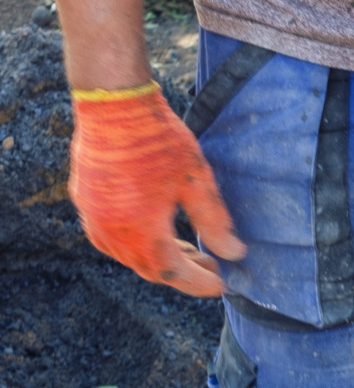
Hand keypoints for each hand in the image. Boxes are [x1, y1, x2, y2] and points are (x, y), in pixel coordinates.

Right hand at [68, 83, 243, 296]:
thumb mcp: (197, 182)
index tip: (221, 284)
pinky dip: (136, 244)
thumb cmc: (158, 139)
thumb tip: (234, 254)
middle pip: (149, 268)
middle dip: (182, 273)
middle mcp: (110, 229)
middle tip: (211, 267)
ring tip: (189, 250)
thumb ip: (215, 223)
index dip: (198, 283)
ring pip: (128, 255)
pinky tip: (156, 234)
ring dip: (159, 259)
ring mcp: (92, 215)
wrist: (113, 103)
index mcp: (139, 228)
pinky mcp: (84, 200)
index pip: (172, 272)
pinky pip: (110, 237)